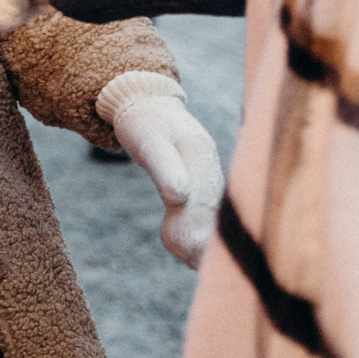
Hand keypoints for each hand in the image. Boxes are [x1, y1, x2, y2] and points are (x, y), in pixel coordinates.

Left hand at [94, 72, 222, 266]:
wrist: (149, 106)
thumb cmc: (145, 123)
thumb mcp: (149, 139)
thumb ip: (164, 166)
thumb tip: (180, 196)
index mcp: (201, 153)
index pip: (207, 197)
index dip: (198, 226)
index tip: (184, 248)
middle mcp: (212, 168)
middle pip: (213, 212)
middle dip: (196, 237)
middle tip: (177, 251)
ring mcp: (210, 179)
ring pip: (211, 218)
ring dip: (195, 238)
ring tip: (175, 246)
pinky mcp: (204, 188)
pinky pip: (204, 216)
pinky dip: (191, 232)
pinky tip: (177, 243)